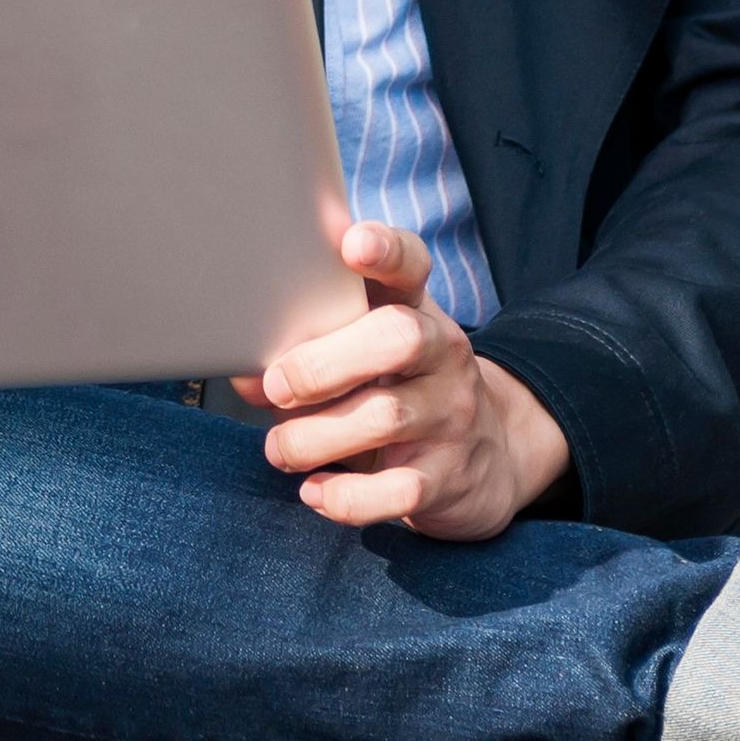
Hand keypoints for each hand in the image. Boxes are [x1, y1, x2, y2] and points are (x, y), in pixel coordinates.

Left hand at [240, 222, 566, 540]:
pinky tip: (315, 492)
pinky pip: (398, 491)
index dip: (386, 250)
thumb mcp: (361, 357)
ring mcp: (451, 416)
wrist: (494, 454)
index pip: (410, 266)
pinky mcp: (448, 477)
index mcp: (414, 310)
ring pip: (385, 417)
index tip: (352, 243)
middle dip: (323, 363)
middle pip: (397, 338)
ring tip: (280, 449)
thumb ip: (304, 353)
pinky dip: (347, 498)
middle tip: (276, 387)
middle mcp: (442, 354)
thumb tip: (246, 371)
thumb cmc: (400, 390)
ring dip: (313, 437)